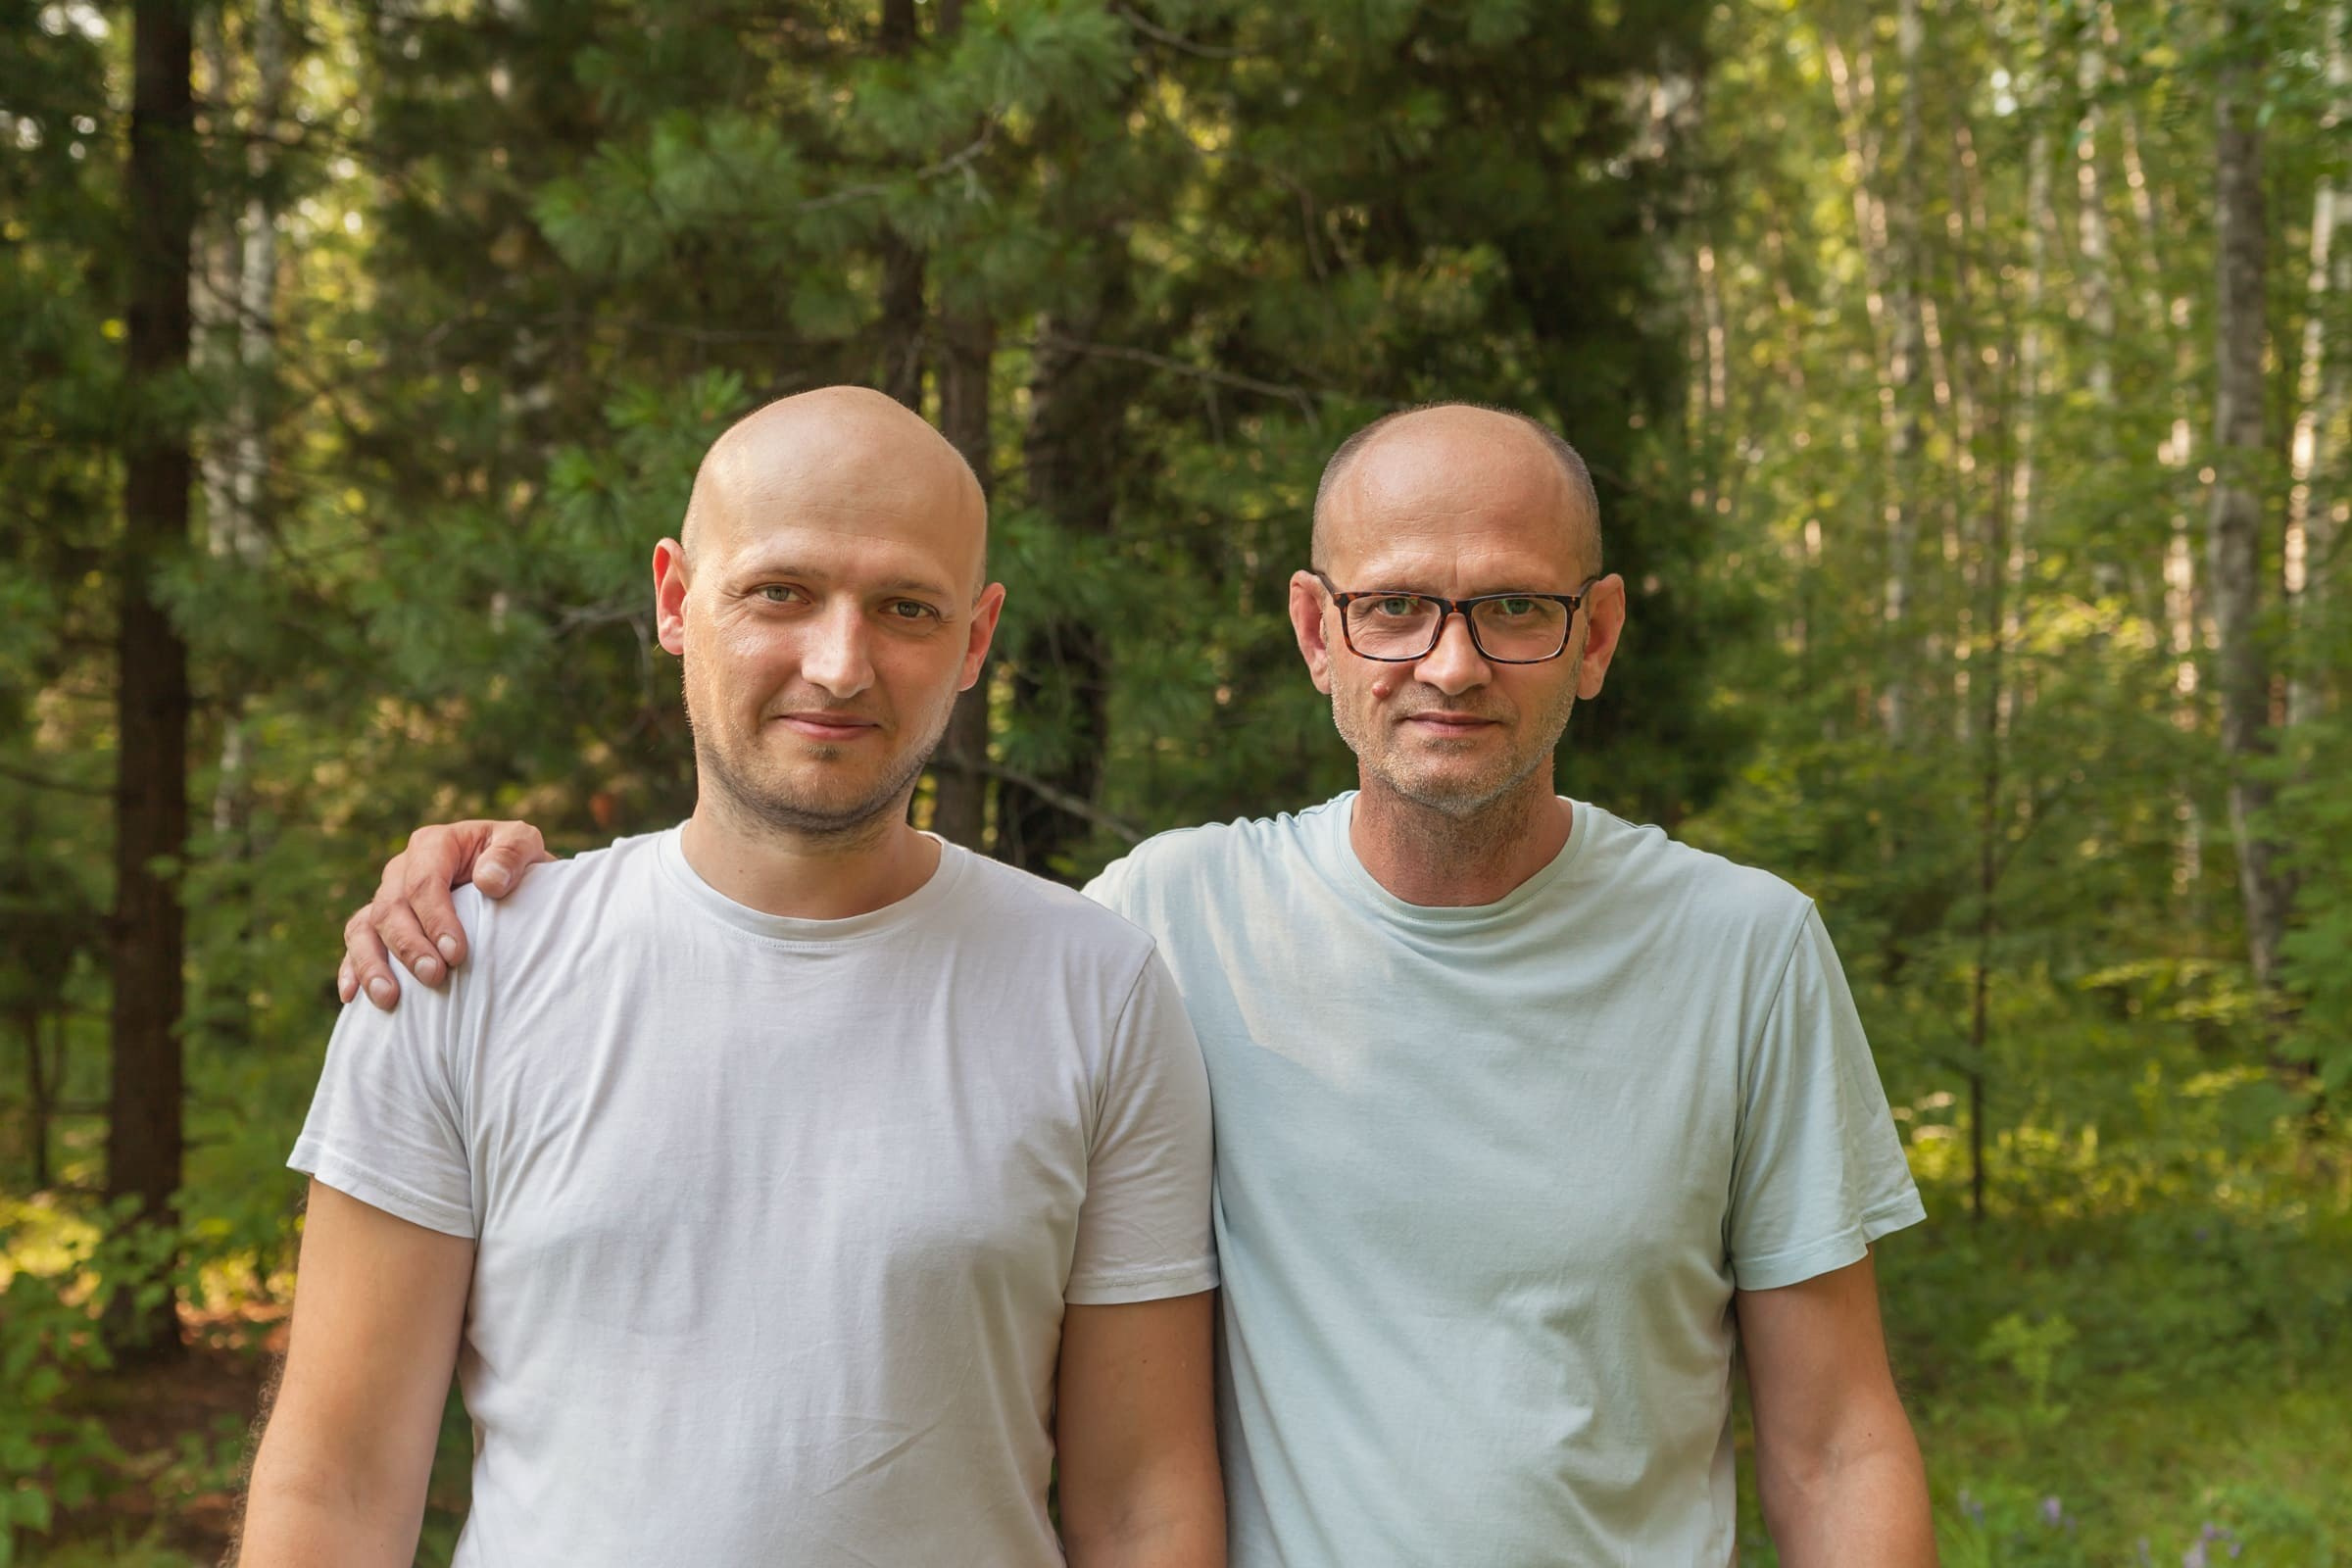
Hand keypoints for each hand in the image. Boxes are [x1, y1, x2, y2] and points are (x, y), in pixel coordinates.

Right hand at [338, 821, 552, 1009]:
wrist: (507, 879)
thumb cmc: (514, 863)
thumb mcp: (524, 845)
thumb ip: (511, 853)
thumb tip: (488, 881)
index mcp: (434, 844)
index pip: (424, 882)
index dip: (436, 919)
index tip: (457, 953)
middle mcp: (401, 869)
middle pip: (391, 908)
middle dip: (410, 946)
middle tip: (435, 977)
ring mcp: (386, 897)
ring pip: (363, 928)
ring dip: (373, 965)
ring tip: (390, 999)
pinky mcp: (379, 925)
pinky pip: (355, 945)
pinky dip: (351, 970)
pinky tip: (353, 997)